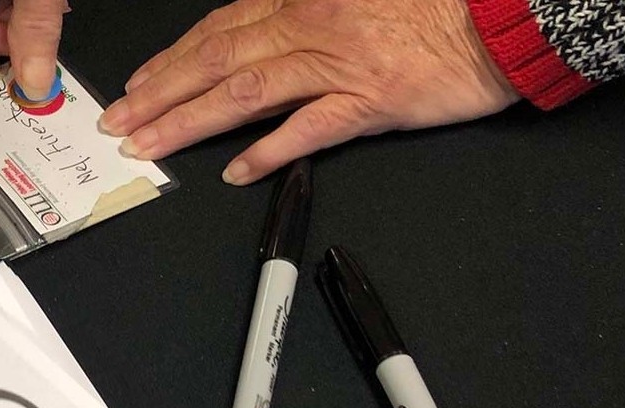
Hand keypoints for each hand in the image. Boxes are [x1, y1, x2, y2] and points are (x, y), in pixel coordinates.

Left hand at [98, 0, 518, 184]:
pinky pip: (308, 129)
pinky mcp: (371, 100)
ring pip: (246, 92)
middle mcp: (311, 24)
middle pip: (217, 60)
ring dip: (191, 121)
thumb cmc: (434, 2)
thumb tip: (262, 33)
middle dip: (160, 92)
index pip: (220, 28)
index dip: (173, 58)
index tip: (139, 82)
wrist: (505, 13)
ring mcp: (339, 63)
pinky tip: (236, 172)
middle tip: (119, 120)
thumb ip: (308, 10)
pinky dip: (269, 151)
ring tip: (151, 144)